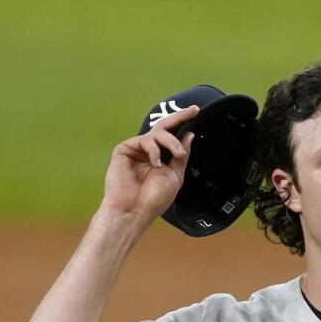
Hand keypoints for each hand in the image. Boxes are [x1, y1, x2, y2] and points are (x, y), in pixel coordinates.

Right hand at [101, 103, 199, 222]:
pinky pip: (144, 140)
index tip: (197, 111)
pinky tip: (156, 163)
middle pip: (164, 127)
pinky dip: (154, 149)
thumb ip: (181, 154)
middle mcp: (148, 151)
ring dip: (171, 141)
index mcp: (161, 157)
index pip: (172, 136)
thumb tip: (189, 134)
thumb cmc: (154, 199)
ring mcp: (136, 149)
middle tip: (194, 110)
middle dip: (180, 117)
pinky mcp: (124, 149)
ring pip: (157, 134)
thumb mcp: (175, 175)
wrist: (135, 211)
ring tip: (177, 155)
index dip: (183, 123)